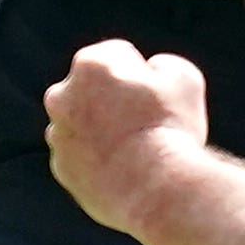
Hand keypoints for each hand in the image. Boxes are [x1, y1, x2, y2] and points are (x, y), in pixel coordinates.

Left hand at [45, 40, 211, 237]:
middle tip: (145, 121)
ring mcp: (58, 134)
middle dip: (113, 98)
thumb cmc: (170, 128)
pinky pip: (81, 157)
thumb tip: (152, 72)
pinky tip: (124, 170)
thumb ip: (164, 65)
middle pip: (93, 88)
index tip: (157, 96)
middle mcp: (62, 95)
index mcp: (90, 63)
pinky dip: (97, 160)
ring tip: (137, 150)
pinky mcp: (61, 168)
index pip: (119, 56)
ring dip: (102, 130)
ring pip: (83, 124)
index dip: (144, 75)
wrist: (154, 188)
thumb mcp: (185, 78)